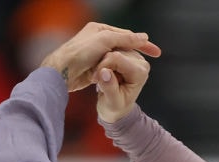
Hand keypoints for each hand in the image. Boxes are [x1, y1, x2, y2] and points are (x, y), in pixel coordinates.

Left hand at [39, 22, 160, 92]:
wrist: (62, 71)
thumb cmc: (80, 53)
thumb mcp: (105, 41)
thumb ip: (125, 39)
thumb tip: (144, 37)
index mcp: (99, 29)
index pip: (126, 35)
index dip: (142, 43)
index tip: (156, 52)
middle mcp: (97, 39)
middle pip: (123, 46)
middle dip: (137, 52)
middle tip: (152, 59)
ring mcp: (95, 54)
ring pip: (117, 58)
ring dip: (126, 63)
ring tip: (140, 68)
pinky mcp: (93, 67)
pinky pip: (110, 67)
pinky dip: (117, 70)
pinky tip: (124, 75)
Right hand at [94, 49, 151, 122]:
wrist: (117, 108)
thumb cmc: (116, 107)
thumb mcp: (112, 102)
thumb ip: (110, 88)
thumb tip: (104, 72)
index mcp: (140, 72)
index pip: (116, 58)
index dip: (102, 66)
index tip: (97, 79)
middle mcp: (140, 61)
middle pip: (112, 52)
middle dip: (101, 65)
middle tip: (99, 79)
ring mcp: (133, 55)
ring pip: (109, 49)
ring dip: (101, 62)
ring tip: (101, 77)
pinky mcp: (125, 53)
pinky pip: (108, 48)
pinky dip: (101, 60)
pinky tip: (102, 71)